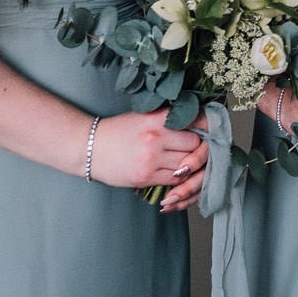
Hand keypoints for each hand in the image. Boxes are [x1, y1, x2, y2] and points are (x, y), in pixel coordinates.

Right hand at [90, 110, 209, 199]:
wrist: (89, 148)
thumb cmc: (117, 130)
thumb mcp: (143, 116)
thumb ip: (167, 118)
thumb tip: (196, 120)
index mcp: (157, 119)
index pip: (195, 120)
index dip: (206, 126)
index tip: (209, 129)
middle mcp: (156, 137)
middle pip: (195, 145)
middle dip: (198, 147)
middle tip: (195, 149)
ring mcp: (151, 159)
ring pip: (187, 164)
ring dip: (189, 164)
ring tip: (186, 162)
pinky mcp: (146, 176)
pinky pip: (175, 180)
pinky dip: (179, 178)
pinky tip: (174, 172)